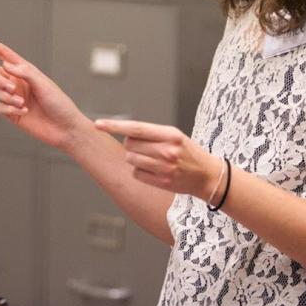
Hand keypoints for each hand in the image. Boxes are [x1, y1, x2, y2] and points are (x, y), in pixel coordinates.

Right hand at [0, 33, 86, 150]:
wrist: (64, 129)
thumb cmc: (59, 104)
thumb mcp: (44, 84)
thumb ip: (25, 72)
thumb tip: (5, 64)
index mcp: (25, 70)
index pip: (3, 54)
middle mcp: (16, 81)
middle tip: (11, 88)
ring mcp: (12, 97)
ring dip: (5, 96)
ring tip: (22, 104)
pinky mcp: (10, 112)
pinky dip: (8, 109)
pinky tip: (23, 112)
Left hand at [94, 119, 221, 201]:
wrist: (207, 175)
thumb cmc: (188, 152)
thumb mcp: (174, 136)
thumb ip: (151, 134)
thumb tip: (125, 134)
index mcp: (170, 134)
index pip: (135, 128)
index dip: (115, 125)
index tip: (98, 124)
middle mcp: (167, 150)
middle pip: (129, 144)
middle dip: (132, 144)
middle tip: (147, 147)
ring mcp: (164, 167)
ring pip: (131, 159)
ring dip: (135, 158)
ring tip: (152, 159)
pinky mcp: (162, 182)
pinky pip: (136, 173)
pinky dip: (139, 171)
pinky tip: (154, 170)